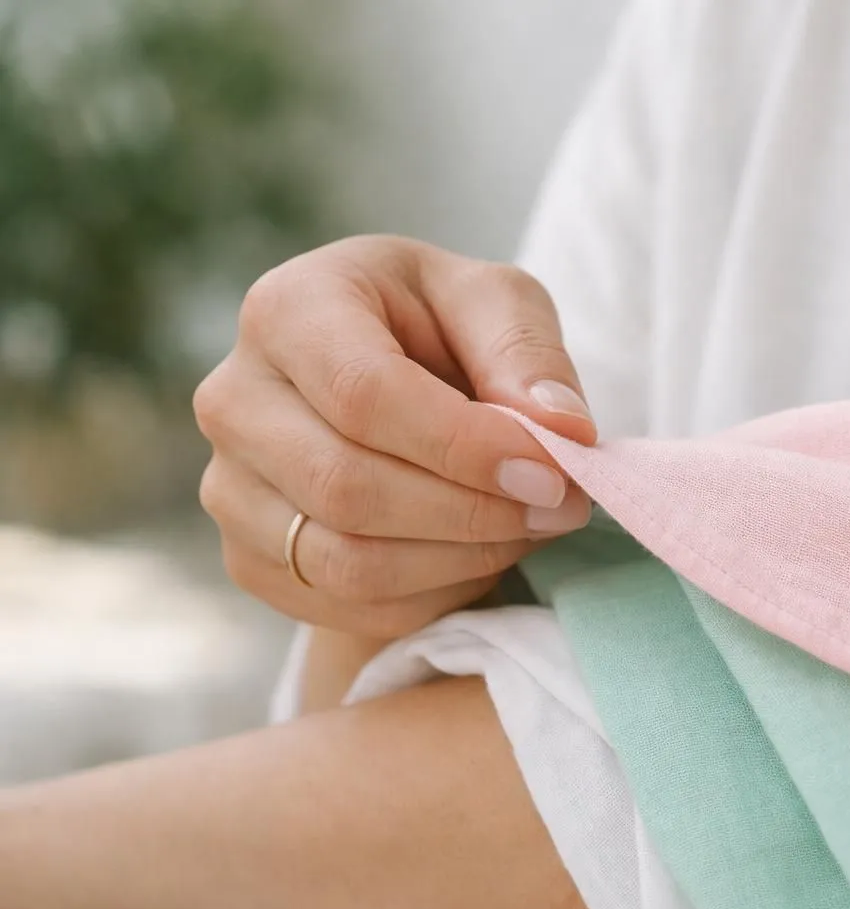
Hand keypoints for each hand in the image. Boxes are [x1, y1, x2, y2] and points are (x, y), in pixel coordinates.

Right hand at [195, 236, 596, 637]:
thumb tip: (560, 429)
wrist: (391, 385)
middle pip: (348, 488)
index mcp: (289, 309)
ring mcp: (229, 487)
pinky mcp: (250, 558)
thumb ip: (528, 354)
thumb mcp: (498, 303)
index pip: (366, 396)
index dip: (465, 448)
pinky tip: (475, 551)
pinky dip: (432, 592)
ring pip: (346, 562)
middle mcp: (234, 399)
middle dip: (473, 512)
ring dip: (460, 559)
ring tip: (528, 527)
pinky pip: (348, 605)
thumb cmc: (441, 328)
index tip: (551, 474)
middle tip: (560, 508)